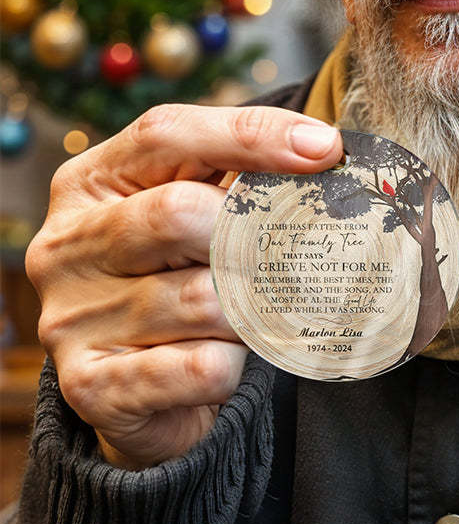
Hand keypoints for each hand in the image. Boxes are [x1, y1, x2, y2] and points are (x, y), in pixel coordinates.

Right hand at [25, 103, 341, 469]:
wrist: (145, 390)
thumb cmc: (182, 273)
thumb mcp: (199, 207)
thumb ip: (242, 173)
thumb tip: (324, 148)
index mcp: (90, 182)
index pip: (165, 133)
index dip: (251, 135)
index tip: (325, 148)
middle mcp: (67, 245)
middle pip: (177, 212)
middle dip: (251, 233)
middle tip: (288, 254)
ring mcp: (71, 318)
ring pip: (202, 297)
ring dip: (252, 307)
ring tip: (258, 312)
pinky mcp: (91, 388)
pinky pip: (200, 367)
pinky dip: (235, 361)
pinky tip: (231, 357)